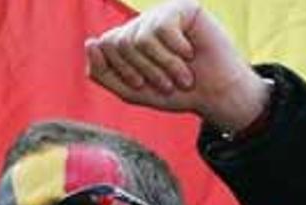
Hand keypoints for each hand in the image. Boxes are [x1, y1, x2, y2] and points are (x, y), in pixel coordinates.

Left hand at [85, 0, 267, 130]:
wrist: (214, 94)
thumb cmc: (173, 92)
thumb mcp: (130, 91)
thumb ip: (102, 73)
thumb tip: (90, 42)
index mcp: (124, 41)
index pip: (103, 46)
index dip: (122, 70)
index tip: (142, 85)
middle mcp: (139, 24)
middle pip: (120, 42)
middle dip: (144, 71)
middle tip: (165, 83)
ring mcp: (159, 15)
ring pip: (141, 39)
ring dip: (163, 66)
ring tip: (181, 76)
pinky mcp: (181, 8)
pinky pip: (163, 28)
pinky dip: (176, 50)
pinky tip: (190, 53)